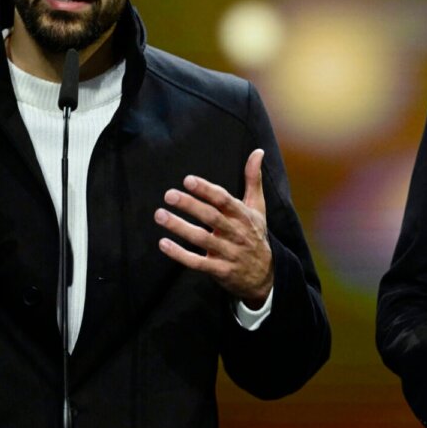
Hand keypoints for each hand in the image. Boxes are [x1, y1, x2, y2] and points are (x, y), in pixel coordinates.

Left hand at [155, 149, 273, 307]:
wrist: (266, 276)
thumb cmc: (256, 235)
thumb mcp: (258, 208)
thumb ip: (253, 179)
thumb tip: (258, 151)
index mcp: (243, 216)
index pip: (225, 200)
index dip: (207, 190)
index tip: (188, 180)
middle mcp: (236, 233)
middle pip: (212, 217)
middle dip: (190, 205)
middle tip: (169, 195)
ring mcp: (228, 253)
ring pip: (202, 239)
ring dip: (179, 227)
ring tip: (160, 215)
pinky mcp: (220, 270)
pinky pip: (197, 263)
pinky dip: (180, 254)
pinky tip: (163, 243)